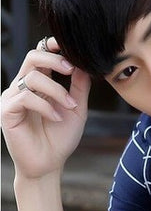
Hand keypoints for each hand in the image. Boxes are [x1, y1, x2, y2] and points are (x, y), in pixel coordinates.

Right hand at [1, 37, 90, 179]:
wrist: (50, 164)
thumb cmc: (61, 139)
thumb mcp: (76, 110)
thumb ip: (79, 88)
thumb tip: (84, 65)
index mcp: (38, 85)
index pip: (40, 56)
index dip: (51, 47)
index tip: (68, 45)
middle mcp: (23, 87)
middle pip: (33, 57)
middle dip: (54, 59)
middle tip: (71, 69)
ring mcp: (13, 98)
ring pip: (32, 77)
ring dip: (57, 90)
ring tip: (70, 107)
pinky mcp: (7, 111)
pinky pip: (25, 97)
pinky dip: (45, 105)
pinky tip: (56, 118)